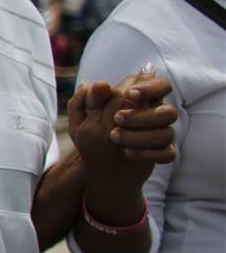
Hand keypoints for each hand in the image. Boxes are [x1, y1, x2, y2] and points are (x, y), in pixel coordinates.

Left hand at [68, 74, 175, 197]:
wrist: (101, 168)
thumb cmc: (93, 137)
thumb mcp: (83, 119)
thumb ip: (89, 100)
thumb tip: (99, 84)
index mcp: (141, 100)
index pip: (160, 85)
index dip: (149, 87)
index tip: (129, 94)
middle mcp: (156, 115)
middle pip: (168, 110)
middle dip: (140, 116)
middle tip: (116, 119)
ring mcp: (162, 135)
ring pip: (168, 132)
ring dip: (139, 136)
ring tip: (115, 137)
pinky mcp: (164, 153)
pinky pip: (168, 153)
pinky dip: (147, 154)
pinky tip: (128, 153)